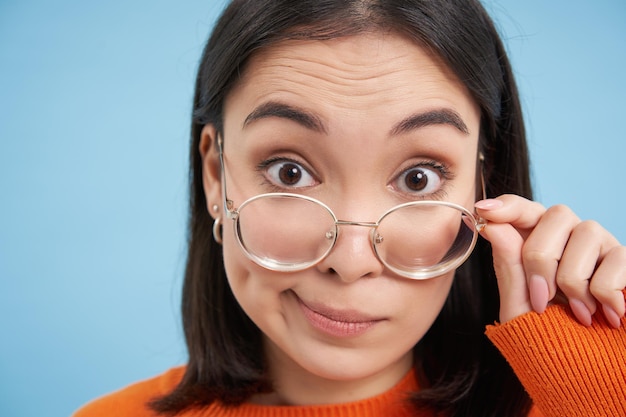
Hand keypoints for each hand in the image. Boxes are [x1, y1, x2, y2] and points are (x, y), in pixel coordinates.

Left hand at [475, 194, 625, 327]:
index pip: (523, 209)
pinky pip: (616, 259)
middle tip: (541, 299)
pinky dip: (603, 292)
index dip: (507, 205)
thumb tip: (491, 224)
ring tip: (578, 313)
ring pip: (585, 232)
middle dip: (541, 258)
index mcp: (539, 241)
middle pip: (555, 214)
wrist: (589, 371)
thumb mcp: (520, 307)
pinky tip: (604, 314)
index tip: (484, 212)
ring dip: (573, 280)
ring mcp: (602, 246)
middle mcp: (571, 236)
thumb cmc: (551, 337)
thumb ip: (508, 265)